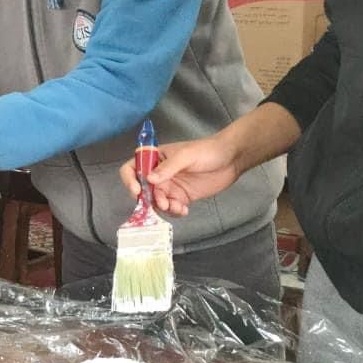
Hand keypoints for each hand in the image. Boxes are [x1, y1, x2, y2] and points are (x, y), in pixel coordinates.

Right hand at [116, 134, 242, 217]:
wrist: (232, 159)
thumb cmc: (208, 150)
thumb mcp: (186, 155)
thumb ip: (168, 167)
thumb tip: (149, 179)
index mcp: (156, 158)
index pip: (133, 168)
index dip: (130, 180)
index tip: (138, 191)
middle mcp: (160, 173)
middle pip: (144, 190)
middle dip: (150, 199)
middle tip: (164, 203)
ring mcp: (171, 186)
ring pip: (157, 202)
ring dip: (163, 208)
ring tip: (177, 207)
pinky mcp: (182, 197)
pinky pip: (171, 208)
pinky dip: (175, 212)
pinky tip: (184, 210)